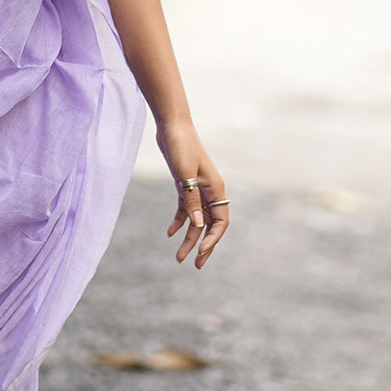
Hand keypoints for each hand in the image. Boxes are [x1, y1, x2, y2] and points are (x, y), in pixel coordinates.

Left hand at [156, 119, 228, 268]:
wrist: (172, 125)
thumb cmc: (181, 146)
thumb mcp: (184, 174)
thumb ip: (191, 198)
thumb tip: (198, 224)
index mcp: (215, 188)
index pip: (220, 221)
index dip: (212, 238)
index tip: (200, 251)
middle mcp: (209, 190)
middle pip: (210, 224)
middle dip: (203, 245)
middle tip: (196, 265)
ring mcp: (197, 188)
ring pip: (196, 219)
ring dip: (189, 238)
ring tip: (179, 257)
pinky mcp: (184, 184)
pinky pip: (185, 209)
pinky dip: (179, 222)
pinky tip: (170, 233)